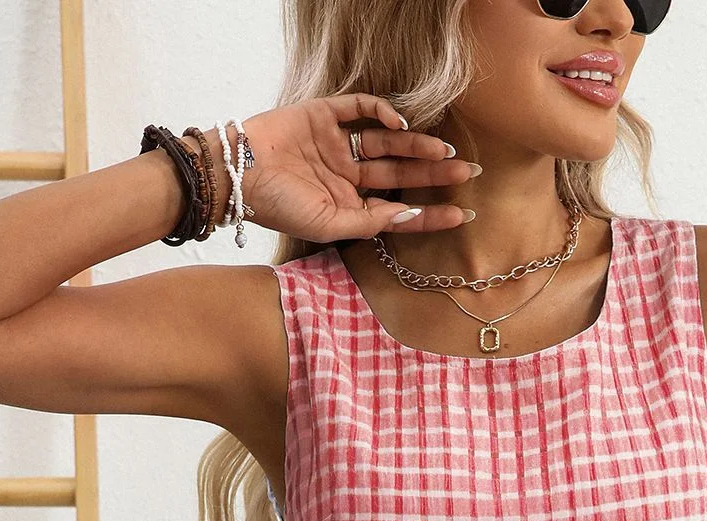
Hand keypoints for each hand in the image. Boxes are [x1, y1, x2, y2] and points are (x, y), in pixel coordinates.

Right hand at [232, 95, 476, 242]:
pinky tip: (401, 124)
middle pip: (401, 173)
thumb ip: (369, 222)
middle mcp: (348, 175)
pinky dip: (383, 112)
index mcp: (349, 205)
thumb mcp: (327, 225)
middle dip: (434, 174)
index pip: (399, 209)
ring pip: (388, 143)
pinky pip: (361, 108)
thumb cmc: (279, 207)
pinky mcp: (326, 115)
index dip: (431, 213)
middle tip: (469, 172)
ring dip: (417, 146)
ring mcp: (338, 144)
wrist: (237, 173)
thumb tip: (409, 217)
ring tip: (445, 151)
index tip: (462, 214)